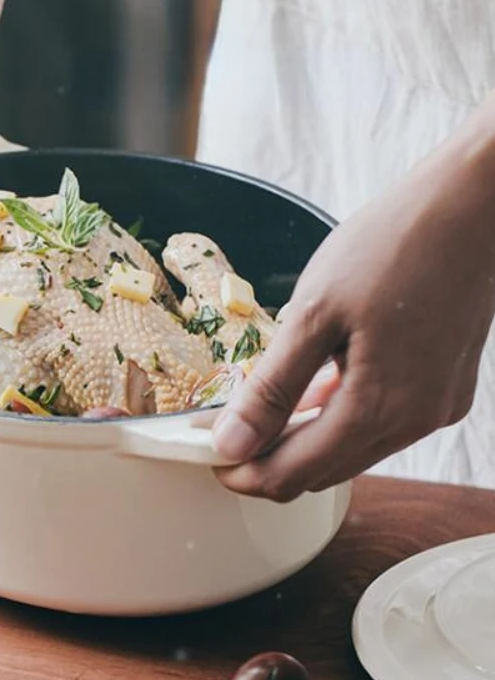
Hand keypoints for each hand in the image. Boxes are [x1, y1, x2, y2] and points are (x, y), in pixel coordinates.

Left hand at [212, 135, 494, 500]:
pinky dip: (343, 414)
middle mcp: (417, 421)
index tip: (210, 457)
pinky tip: (316, 385)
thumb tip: (232, 443)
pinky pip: (384, 420)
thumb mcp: (314, 312)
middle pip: (328, 470)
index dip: (246, 473)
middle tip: (228, 433)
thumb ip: (272, 387)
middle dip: (272, 460)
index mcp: (381, 408)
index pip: (297, 474)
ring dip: (307, 438)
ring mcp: (438, 405)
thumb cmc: (391, 245)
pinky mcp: (447, 384)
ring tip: (262, 406)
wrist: (470, 204)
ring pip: (356, 448)